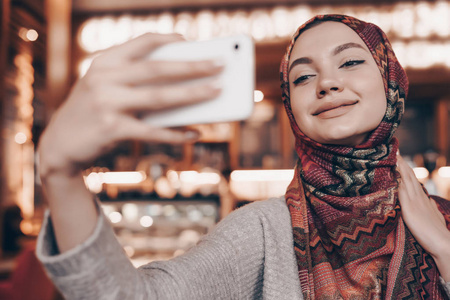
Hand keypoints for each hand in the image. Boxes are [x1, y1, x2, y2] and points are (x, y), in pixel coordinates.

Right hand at [38, 33, 222, 176]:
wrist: (60, 143)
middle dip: (193, 66)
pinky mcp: (111, 128)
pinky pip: (153, 130)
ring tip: (217, 92)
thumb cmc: (93, 111)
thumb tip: (186, 86)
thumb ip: (137, 82)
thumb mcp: (107, 88)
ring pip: (159, 97)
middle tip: (221, 64)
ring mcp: (106, 103)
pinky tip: (195, 133)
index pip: (142, 43)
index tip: (191, 41)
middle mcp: (104, 78)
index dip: (169, 40)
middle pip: (158, 69)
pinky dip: (176, 133)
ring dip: (193, 94)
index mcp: (105, 62)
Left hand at [397, 154, 449, 280]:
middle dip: (401, 161)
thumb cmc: (436, 233)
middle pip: (408, 174)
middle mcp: (418, 196)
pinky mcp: (409, 208)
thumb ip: (429, 207)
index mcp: (422, 198)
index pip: (412, 179)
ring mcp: (414, 201)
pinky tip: (392, 172)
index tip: (399, 157)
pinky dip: (397, 179)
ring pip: (406, 178)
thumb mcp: (433, 216)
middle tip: (393, 148)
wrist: (443, 243)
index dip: (405, 168)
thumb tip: (429, 200)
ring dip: (399, 165)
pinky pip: (401, 189)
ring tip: (392, 153)